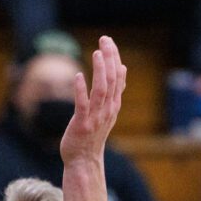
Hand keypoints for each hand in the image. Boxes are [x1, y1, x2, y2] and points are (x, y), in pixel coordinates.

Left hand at [60, 36, 126, 165]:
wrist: (84, 160)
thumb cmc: (92, 135)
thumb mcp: (107, 111)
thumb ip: (114, 91)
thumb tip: (122, 68)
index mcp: (113, 105)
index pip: (118, 77)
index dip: (114, 58)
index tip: (108, 41)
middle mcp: (107, 109)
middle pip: (112, 80)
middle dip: (109, 58)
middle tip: (104, 39)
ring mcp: (95, 117)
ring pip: (101, 90)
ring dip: (100, 70)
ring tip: (97, 53)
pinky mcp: (82, 124)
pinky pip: (82, 105)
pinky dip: (81, 90)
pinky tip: (78, 76)